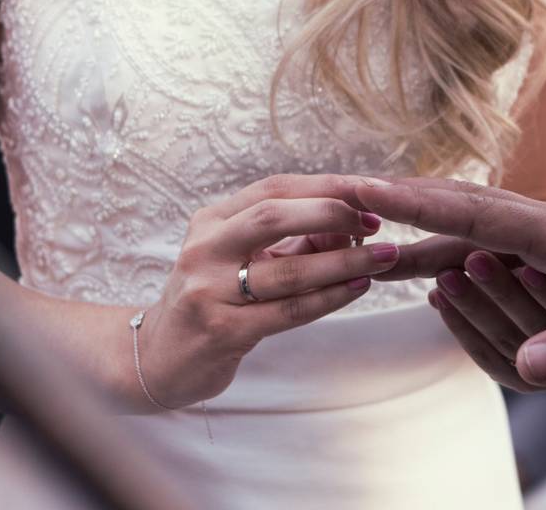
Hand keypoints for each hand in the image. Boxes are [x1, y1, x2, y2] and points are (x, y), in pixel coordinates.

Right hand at [136, 175, 399, 408]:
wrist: (160, 359)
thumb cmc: (215, 300)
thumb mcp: (245, 259)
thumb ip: (293, 240)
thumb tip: (352, 222)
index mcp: (212, 221)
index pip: (274, 188)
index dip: (326, 186)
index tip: (370, 189)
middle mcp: (205, 248)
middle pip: (274, 215)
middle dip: (333, 213)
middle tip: (376, 222)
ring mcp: (209, 290)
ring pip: (289, 269)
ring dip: (345, 261)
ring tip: (384, 256)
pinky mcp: (222, 330)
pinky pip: (288, 311)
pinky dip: (330, 298)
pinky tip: (358, 287)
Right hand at [354, 178, 545, 387]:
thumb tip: (528, 373)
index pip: (475, 214)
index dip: (418, 203)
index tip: (368, 190)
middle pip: (465, 208)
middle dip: (409, 203)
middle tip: (355, 197)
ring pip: (477, 224)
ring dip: (428, 226)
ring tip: (382, 233)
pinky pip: (496, 243)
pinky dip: (458, 245)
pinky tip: (441, 259)